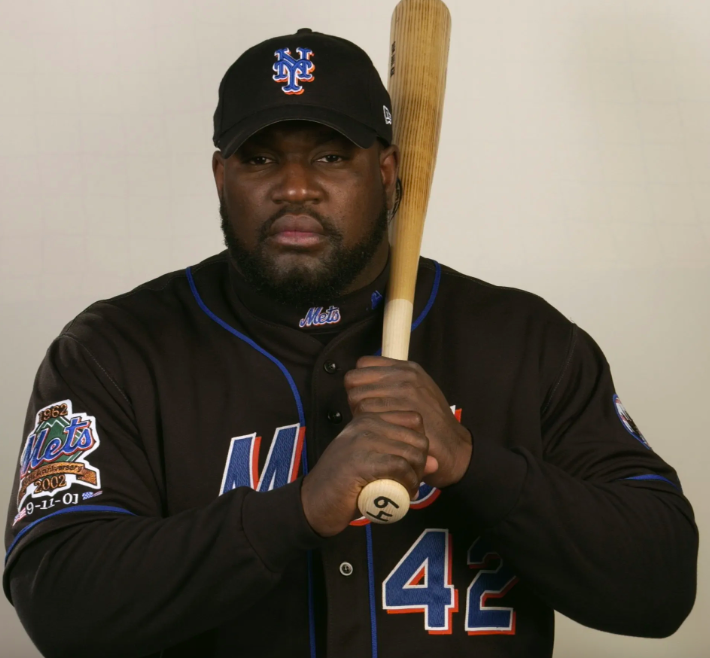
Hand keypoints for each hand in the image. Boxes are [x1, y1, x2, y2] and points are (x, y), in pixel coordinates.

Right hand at [301, 411, 437, 536]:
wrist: (314, 502)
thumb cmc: (347, 484)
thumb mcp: (376, 464)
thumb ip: (402, 458)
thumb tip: (435, 462)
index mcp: (368, 417)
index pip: (414, 420)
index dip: (420, 445)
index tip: (411, 466)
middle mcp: (366, 423)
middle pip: (418, 438)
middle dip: (421, 464)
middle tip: (411, 482)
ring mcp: (362, 440)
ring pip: (412, 453)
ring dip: (416, 477)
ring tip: (407, 490)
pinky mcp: (361, 460)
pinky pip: (400, 468)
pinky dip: (408, 484)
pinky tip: (402, 494)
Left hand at [344, 356, 472, 489]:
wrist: (454, 446)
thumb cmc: (432, 422)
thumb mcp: (418, 392)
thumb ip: (394, 383)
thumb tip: (365, 384)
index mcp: (406, 368)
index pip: (362, 365)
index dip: (359, 382)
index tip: (366, 396)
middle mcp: (404, 375)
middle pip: (354, 380)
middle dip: (354, 398)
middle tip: (366, 415)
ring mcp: (403, 392)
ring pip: (356, 398)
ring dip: (358, 414)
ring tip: (373, 425)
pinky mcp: (399, 411)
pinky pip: (365, 414)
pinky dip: (366, 426)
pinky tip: (377, 433)